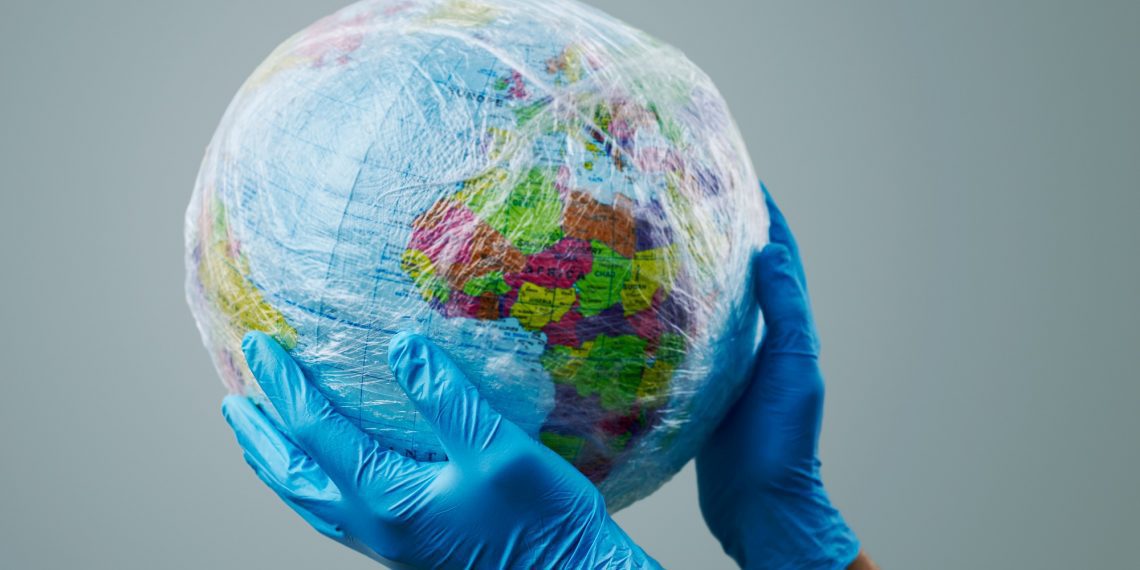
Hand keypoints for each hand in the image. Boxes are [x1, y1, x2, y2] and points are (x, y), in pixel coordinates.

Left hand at [222, 331, 660, 568]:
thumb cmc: (542, 519)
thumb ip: (446, 396)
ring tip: (261, 438)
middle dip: (260, 436)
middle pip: (293, 477)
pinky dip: (312, 487)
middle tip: (232, 402)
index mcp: (388, 498)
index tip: (259, 345)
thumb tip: (400, 345)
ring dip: (278, 466)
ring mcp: (388, 544)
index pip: (316, 432)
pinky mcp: (406, 550)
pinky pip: (336, 515)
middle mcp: (375, 526)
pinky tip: (327, 474)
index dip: (285, 386)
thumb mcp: (497, 448)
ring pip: (310, 503)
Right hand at [695, 185, 864, 568]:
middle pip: (744, 272)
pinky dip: (673, 311)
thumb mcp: (791, 367)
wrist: (759, 501)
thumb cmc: (782, 438)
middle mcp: (759, 339)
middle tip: (692, 198)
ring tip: (662, 234)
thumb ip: (784, 312)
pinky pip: (687, 337)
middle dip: (727, 233)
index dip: (768, 216)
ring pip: (714, 301)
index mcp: (787, 330)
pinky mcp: (701, 385)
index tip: (744, 179)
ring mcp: (730, 361)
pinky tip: (642, 299)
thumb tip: (772, 251)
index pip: (780, 258)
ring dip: (698, 267)